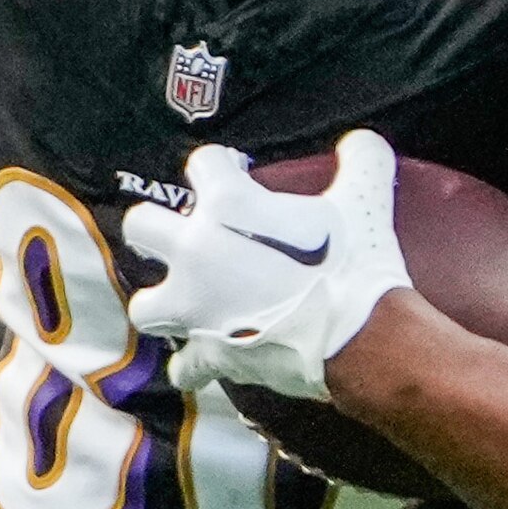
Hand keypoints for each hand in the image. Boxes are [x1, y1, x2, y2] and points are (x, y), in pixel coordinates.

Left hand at [120, 128, 412, 404]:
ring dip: (163, 304)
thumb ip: (361, 160)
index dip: (220, 166)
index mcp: (227, 206)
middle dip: (160, 228)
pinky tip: (208, 360)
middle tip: (191, 235)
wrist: (362, 338)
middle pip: (142, 226)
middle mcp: (197, 253)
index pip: (202, 165)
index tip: (236, 174)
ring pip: (146, 306)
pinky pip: (187, 366)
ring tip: (187, 302)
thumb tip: (362, 143)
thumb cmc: (356, 266)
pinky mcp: (212, 354)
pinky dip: (196, 365)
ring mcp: (198, 309)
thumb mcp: (365, 201)